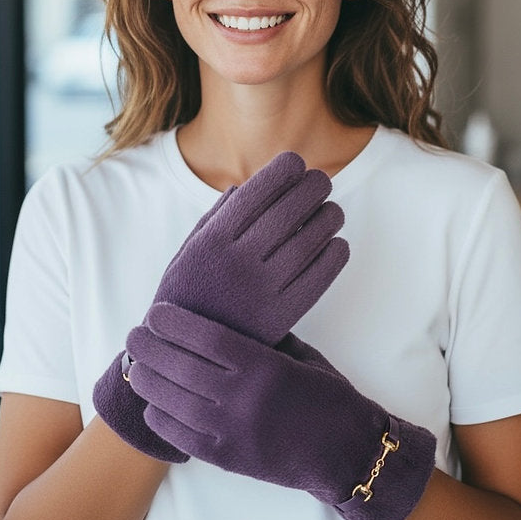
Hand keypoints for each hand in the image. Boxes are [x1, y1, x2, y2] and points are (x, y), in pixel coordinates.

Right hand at [94, 152, 349, 460]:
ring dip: (327, 217)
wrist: (184, 357)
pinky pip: (319, 276)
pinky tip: (336, 244)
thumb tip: (248, 184)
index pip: (256, 192)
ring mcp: (261, 289)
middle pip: (288, 211)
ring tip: (332, 211)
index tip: (296, 162)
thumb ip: (217, 217)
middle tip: (321, 181)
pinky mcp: (282, 316)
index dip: (282, 171)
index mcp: (211, 241)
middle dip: (311, 188)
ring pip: (309, 240)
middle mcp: (237, 262)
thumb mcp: (189, 251)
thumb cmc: (189, 294)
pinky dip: (334, 254)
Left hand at [129, 303, 435, 519]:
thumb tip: (220, 318)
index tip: (155, 313)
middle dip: (150, 349)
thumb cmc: (327, 395)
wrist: (348, 451)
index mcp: (263, 365)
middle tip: (133, 337)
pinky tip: (153, 405)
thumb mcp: (299, 355)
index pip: (204, 337)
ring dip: (148, 382)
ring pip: (174, 402)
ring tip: (137, 367)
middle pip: (180, 367)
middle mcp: (243, 397)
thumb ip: (260, 338)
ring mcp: (233, 431)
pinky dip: (162, 419)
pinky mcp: (228, 458)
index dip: (174, 323)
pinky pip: (182, 437)